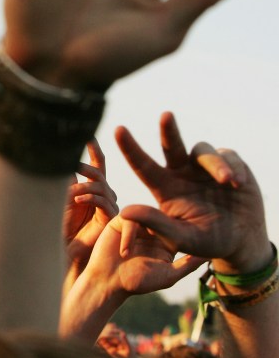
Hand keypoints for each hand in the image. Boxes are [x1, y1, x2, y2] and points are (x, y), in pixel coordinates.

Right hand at [60, 213, 202, 341]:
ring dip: (142, 233)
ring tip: (136, 250)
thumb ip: (188, 265)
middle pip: (162, 217)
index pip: (177, 228)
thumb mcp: (168, 275)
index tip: (189, 229)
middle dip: (162, 224)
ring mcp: (136, 225)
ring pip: (146, 215)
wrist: (108, 282)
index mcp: (165, 241)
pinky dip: (128, 236)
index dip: (181, 228)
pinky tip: (125, 253)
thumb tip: (211, 256)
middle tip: (156, 240)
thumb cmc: (138, 282)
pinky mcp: (119, 222)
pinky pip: (129, 219)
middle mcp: (151, 230)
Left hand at [63, 139, 118, 270]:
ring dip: (84, 187)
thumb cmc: (58, 226)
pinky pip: (103, 203)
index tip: (88, 135)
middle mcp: (103, 196)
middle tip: (71, 164)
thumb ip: (63, 179)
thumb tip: (58, 156)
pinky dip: (90, 198)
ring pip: (101, 187)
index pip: (98, 164)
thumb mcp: (59, 196)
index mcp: (92, 188)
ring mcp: (108, 207)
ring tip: (70, 193)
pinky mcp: (110, 221)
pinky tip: (77, 199)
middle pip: (100, 173)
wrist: (62, 251)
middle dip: (86, 166)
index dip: (95, 149)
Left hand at [117, 112, 270, 273]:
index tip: (118, 130)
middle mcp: (181, 172)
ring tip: (227, 182)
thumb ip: (155, 224)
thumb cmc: (205, 240)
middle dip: (168, 130)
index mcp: (165, 186)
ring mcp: (203, 167)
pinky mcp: (228, 164)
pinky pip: (228, 156)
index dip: (130, 148)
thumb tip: (125, 212)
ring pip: (203, 152)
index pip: (143, 165)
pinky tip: (238, 184)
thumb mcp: (179, 237)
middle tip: (166, 115)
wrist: (240, 241)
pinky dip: (232, 167)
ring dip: (216, 165)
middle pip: (171, 145)